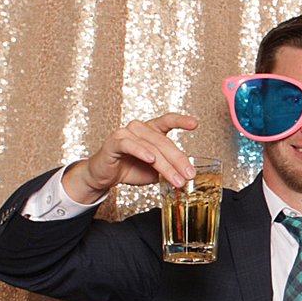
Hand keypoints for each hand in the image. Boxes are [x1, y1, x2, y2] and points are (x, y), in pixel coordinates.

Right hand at [65, 111, 199, 202]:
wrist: (106, 176)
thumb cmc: (131, 169)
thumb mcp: (156, 170)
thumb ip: (169, 167)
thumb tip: (187, 174)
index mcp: (151, 130)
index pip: (168, 121)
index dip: (181, 121)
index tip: (195, 124)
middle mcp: (139, 128)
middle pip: (163, 142)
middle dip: (179, 160)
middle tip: (189, 174)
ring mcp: (126, 133)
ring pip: (151, 148)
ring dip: (166, 166)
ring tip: (176, 179)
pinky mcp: (114, 142)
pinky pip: (129, 145)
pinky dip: (141, 152)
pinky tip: (151, 159)